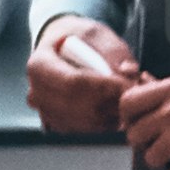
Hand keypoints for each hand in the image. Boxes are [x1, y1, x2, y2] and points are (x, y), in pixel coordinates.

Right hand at [24, 14, 142, 136]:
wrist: (63, 49)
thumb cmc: (80, 40)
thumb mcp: (98, 35)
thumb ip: (114, 53)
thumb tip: (128, 71)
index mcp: (39, 64)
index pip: (73, 83)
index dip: (104, 87)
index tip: (127, 84)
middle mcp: (36, 92)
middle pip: (79, 108)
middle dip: (111, 104)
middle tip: (133, 95)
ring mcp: (44, 113)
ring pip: (84, 125)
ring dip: (110, 117)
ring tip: (123, 99)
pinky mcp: (57, 127)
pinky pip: (85, 134)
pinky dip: (104, 126)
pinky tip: (113, 110)